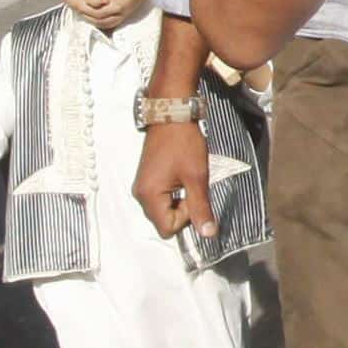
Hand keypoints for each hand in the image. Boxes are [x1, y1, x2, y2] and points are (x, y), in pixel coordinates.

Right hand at [134, 116, 218, 237]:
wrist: (171, 113)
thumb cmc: (184, 143)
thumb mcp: (197, 176)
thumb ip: (200, 207)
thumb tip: (208, 234)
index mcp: (148, 197)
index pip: (167, 229)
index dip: (185, 216)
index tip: (193, 192)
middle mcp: (139, 195)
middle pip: (163, 221)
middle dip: (181, 209)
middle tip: (191, 183)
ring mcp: (141, 186)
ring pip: (163, 209)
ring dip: (178, 199)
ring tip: (186, 176)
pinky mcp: (145, 178)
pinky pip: (160, 198)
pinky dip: (173, 192)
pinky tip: (180, 173)